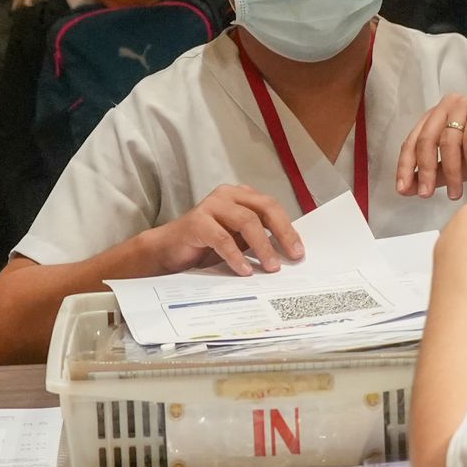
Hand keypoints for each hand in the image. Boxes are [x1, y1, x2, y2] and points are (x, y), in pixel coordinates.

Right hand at [145, 185, 303, 275]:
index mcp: (241, 196)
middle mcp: (228, 195)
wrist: (168, 250)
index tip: (299, 251)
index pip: (272, 207)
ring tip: (271, 267)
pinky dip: (236, 256)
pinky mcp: (197, 222)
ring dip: (262, 246)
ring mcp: (211, 206)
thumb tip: (288, 253)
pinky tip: (244, 271)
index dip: (288, 228)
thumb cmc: (205, 244)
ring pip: (247, 221)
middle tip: (292, 256)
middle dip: (282, 233)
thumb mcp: (237, 239)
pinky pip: (223, 238)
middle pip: (264, 208)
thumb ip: (258, 238)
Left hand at [397, 95, 466, 200]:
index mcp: (434, 119)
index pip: (411, 141)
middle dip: (424, 170)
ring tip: (457, 191)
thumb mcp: (457, 169)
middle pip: (426, 139)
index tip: (403, 189)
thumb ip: (434, 175)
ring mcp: (466, 105)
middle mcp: (446, 107)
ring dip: (451, 170)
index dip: (405, 167)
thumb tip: (408, 188)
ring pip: (448, 140)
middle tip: (427, 194)